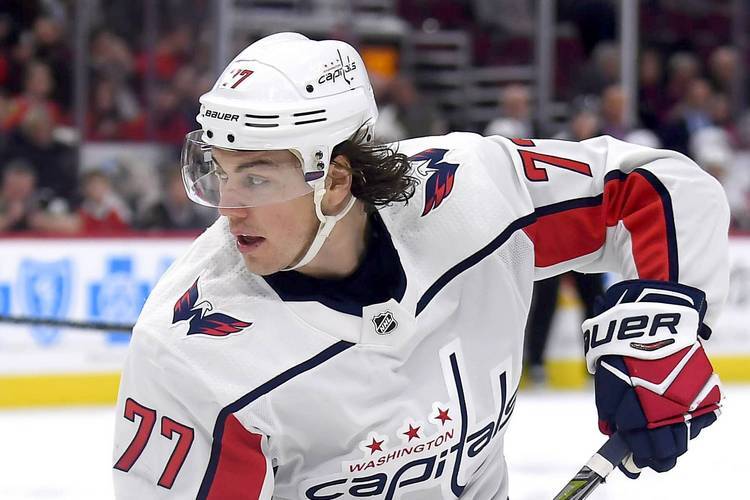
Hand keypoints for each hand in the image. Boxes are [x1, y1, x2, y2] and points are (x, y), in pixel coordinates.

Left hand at [582, 280, 721, 475]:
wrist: (656, 316)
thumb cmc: (622, 345)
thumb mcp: (606, 377)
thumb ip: (608, 410)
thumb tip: (610, 432)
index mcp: (639, 412)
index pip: (642, 452)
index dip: (635, 460)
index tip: (631, 463)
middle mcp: (668, 413)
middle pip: (667, 454)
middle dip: (655, 456)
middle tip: (647, 454)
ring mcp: (690, 403)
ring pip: (684, 438)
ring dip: (672, 438)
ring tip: (659, 431)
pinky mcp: (705, 391)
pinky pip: (699, 417)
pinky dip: (688, 418)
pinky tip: (675, 409)